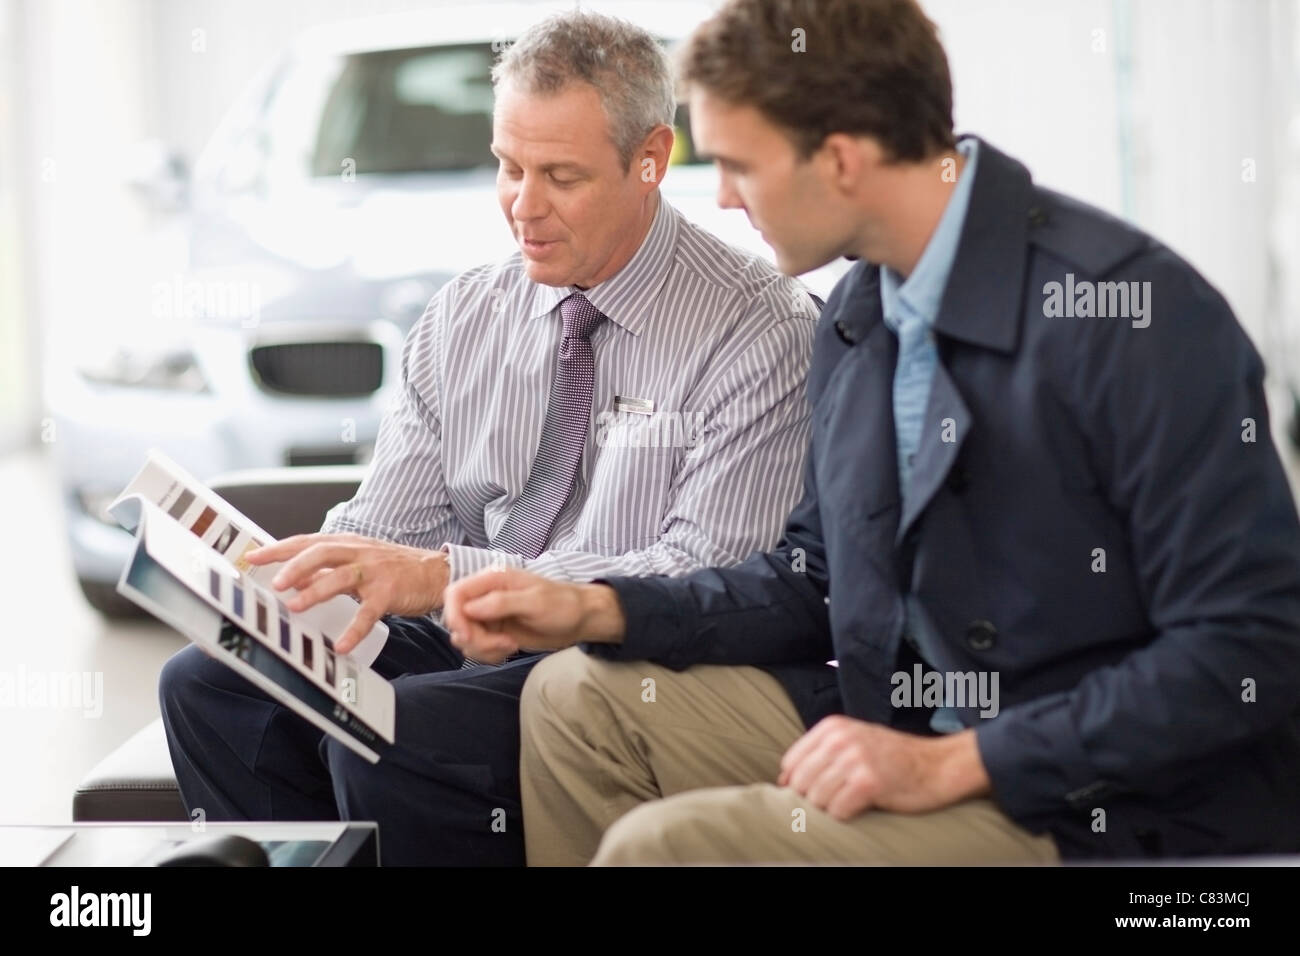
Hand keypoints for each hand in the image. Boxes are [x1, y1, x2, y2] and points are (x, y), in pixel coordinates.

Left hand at [245, 533, 448, 653]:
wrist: (434, 572)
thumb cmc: (392, 567)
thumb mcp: (357, 560)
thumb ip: (327, 568)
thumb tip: (293, 580)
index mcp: (346, 543)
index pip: (307, 542)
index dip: (278, 548)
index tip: (251, 556)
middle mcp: (358, 553)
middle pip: (321, 552)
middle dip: (295, 566)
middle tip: (275, 583)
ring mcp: (374, 572)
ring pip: (341, 577)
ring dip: (316, 591)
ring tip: (295, 606)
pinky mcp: (389, 592)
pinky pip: (368, 613)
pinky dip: (354, 630)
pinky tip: (342, 645)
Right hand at [442, 568, 625, 663]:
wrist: (580, 620)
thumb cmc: (563, 604)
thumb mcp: (535, 602)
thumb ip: (501, 603)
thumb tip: (468, 608)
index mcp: (493, 580)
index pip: (455, 593)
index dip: (453, 615)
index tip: (468, 635)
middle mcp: (486, 596)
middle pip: (457, 619)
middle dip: (474, 638)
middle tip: (502, 645)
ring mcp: (489, 616)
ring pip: (464, 637)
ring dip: (482, 649)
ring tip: (510, 646)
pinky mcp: (494, 633)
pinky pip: (477, 648)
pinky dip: (489, 655)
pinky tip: (510, 649)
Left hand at [777, 717, 990, 818]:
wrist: (938, 765)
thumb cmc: (893, 759)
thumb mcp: (853, 742)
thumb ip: (820, 754)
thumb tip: (783, 781)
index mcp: (832, 727)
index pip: (790, 763)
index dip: (797, 784)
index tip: (814, 792)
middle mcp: (840, 739)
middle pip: (800, 783)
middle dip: (813, 799)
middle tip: (837, 800)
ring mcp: (855, 759)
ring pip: (816, 799)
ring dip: (830, 808)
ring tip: (851, 801)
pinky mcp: (869, 782)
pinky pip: (837, 811)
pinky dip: (846, 815)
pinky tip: (862, 807)